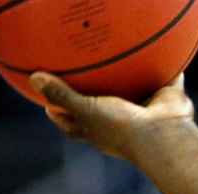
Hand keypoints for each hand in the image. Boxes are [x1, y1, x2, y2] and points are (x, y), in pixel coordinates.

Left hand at [30, 72, 196, 162]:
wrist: (163, 134)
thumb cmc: (120, 127)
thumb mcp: (86, 110)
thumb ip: (62, 95)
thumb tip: (33, 79)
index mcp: (97, 132)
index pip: (72, 126)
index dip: (60, 117)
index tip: (47, 106)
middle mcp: (118, 125)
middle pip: (100, 113)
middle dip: (91, 102)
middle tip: (79, 83)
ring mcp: (142, 115)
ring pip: (132, 97)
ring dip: (127, 86)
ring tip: (118, 66)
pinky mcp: (163, 101)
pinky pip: (163, 82)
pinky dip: (163, 72)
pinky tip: (159, 55)